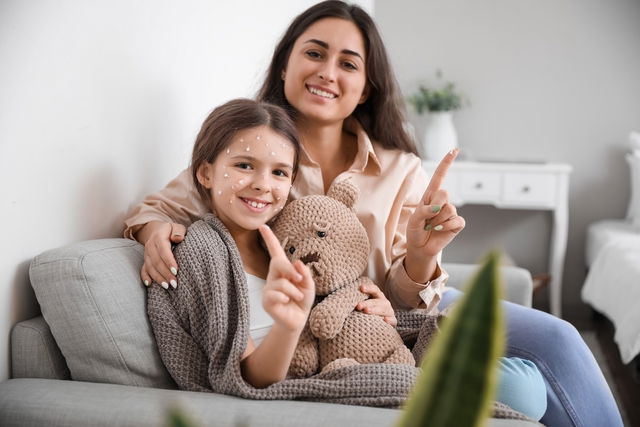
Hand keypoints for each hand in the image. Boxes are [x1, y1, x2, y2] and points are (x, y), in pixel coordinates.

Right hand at [139, 221, 185, 288]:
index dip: (169, 261)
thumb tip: (178, 238)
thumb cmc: (171, 230)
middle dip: (165, 273)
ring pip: (150, 267)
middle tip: (174, 283)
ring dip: (158, 277)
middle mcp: (150, 246)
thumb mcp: (177, 227)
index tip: (176, 271)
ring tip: (167, 286)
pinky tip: (149, 284)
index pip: (163, 250)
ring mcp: (146, 254)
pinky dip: (145, 277)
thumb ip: (178, 231)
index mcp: (159, 237)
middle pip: (156, 261)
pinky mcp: (145, 260)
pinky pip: (143, 269)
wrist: (157, 230)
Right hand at [259, 225, 314, 331]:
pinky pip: (276, 294)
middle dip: (291, 270)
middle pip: (278, 263)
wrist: (297, 319)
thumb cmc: (302, 300)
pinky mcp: (266, 300)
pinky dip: (286, 298)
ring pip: (281, 282)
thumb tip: (297, 262)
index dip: (269, 238)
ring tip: (298, 297)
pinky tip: (286, 302)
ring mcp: (268, 288)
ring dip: (294, 291)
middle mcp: (273, 276)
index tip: (262, 226)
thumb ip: (305, 273)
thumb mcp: (309, 285)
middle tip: (300, 280)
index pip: (275, 251)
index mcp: (283, 270)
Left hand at [356, 282, 396, 325]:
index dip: (368, 288)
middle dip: (367, 303)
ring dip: (375, 310)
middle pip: (376, 301)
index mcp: (377, 296)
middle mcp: (384, 302)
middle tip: (358, 306)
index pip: (374, 290)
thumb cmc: (368, 312)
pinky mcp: (393, 321)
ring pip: (383, 310)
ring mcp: (389, 311)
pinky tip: (385, 320)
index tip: (361, 288)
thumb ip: (358, 302)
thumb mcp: (364, 305)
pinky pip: (392, 320)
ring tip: (366, 311)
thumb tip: (345, 300)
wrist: (380, 324)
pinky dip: (389, 320)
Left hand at [405, 149, 465, 281]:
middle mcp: (442, 201)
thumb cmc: (415, 231)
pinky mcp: (457, 223)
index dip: (447, 163)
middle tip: (426, 220)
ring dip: (437, 221)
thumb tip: (437, 209)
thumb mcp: (413, 220)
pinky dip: (445, 227)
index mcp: (430, 196)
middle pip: (444, 193)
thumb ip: (423, 211)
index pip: (439, 176)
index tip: (455, 149)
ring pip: (448, 209)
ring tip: (431, 227)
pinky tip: (440, 231)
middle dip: (433, 207)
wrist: (420, 248)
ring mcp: (451, 212)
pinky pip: (455, 221)